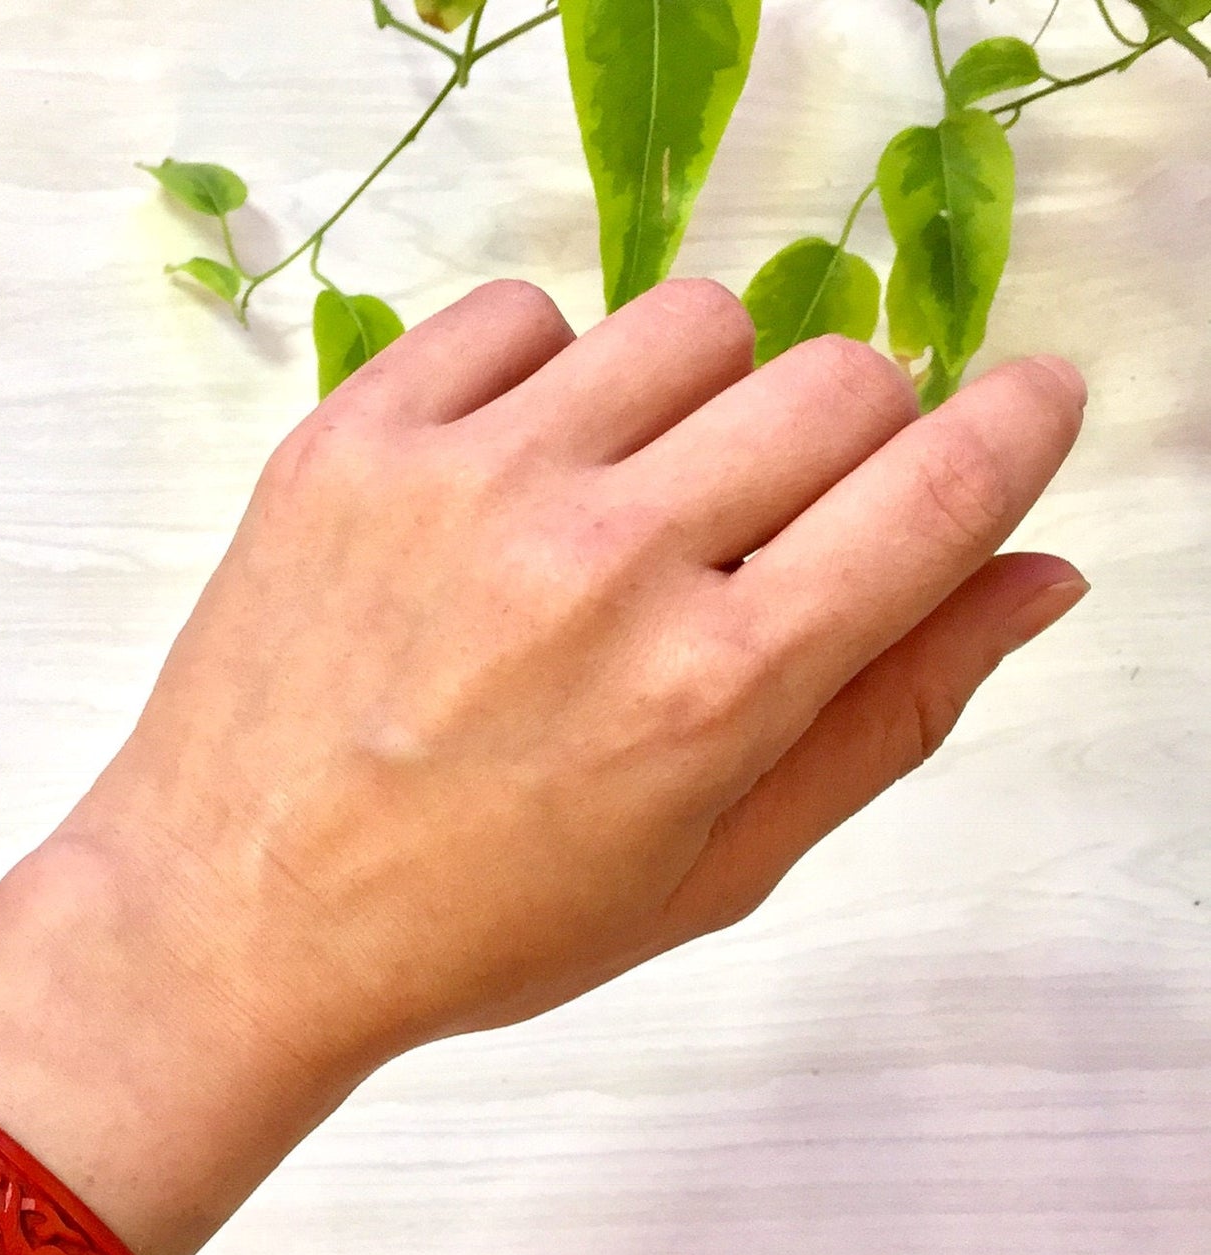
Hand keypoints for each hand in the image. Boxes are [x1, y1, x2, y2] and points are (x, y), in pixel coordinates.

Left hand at [80, 277, 1085, 1062]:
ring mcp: (470, 481)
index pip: (940, 485)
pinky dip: (541, 380)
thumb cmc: (474, 928)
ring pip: (689, 322)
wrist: (231, 918)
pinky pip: (519, 315)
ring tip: (618, 512)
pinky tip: (504, 487)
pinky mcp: (356, 436)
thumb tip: (1033, 576)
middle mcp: (604, 560)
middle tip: (760, 534)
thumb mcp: (706, 872)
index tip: (1023, 412)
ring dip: (695, 403)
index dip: (1014, 431)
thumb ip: (885, 720)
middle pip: (837, 379)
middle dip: (845, 446)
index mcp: (714, 688)